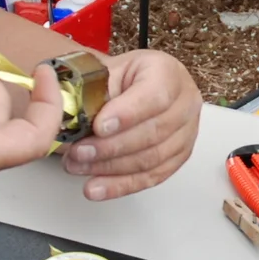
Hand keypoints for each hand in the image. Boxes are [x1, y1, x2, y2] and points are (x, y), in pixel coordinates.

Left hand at [60, 48, 200, 200]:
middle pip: (154, 132)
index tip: (98, 127)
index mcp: (168, 72)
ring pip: (153, 158)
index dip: (127, 114)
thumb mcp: (104, 72)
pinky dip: (121, 185)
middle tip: (79, 152)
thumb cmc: (119, 80)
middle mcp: (185, 102)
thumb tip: (72, 116)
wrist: (130, 89)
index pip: (155, 96)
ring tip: (79, 167)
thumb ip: (93, 92)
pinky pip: (152, 177)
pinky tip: (97, 187)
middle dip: (112, 147)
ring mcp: (186, 132)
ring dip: (112, 168)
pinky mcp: (178, 157)